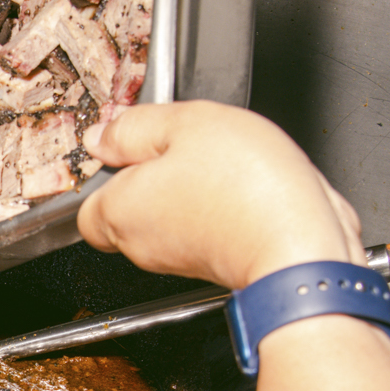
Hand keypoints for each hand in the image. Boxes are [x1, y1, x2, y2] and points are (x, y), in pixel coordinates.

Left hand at [77, 101, 366, 287]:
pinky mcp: (216, 266)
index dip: (107, 170)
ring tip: (224, 163)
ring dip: (192, 187)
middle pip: (130, 206)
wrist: (303, 252)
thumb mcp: (187, 124)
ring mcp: (180, 260)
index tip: (134, 142)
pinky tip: (247, 186)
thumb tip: (103, 135)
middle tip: (185, 145)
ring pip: (171, 215)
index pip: (85, 202)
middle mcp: (142, 245)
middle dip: (152, 174)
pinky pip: (208, 227)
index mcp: (120, 211)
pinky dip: (222, 207)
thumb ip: (137, 126)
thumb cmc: (248, 192)